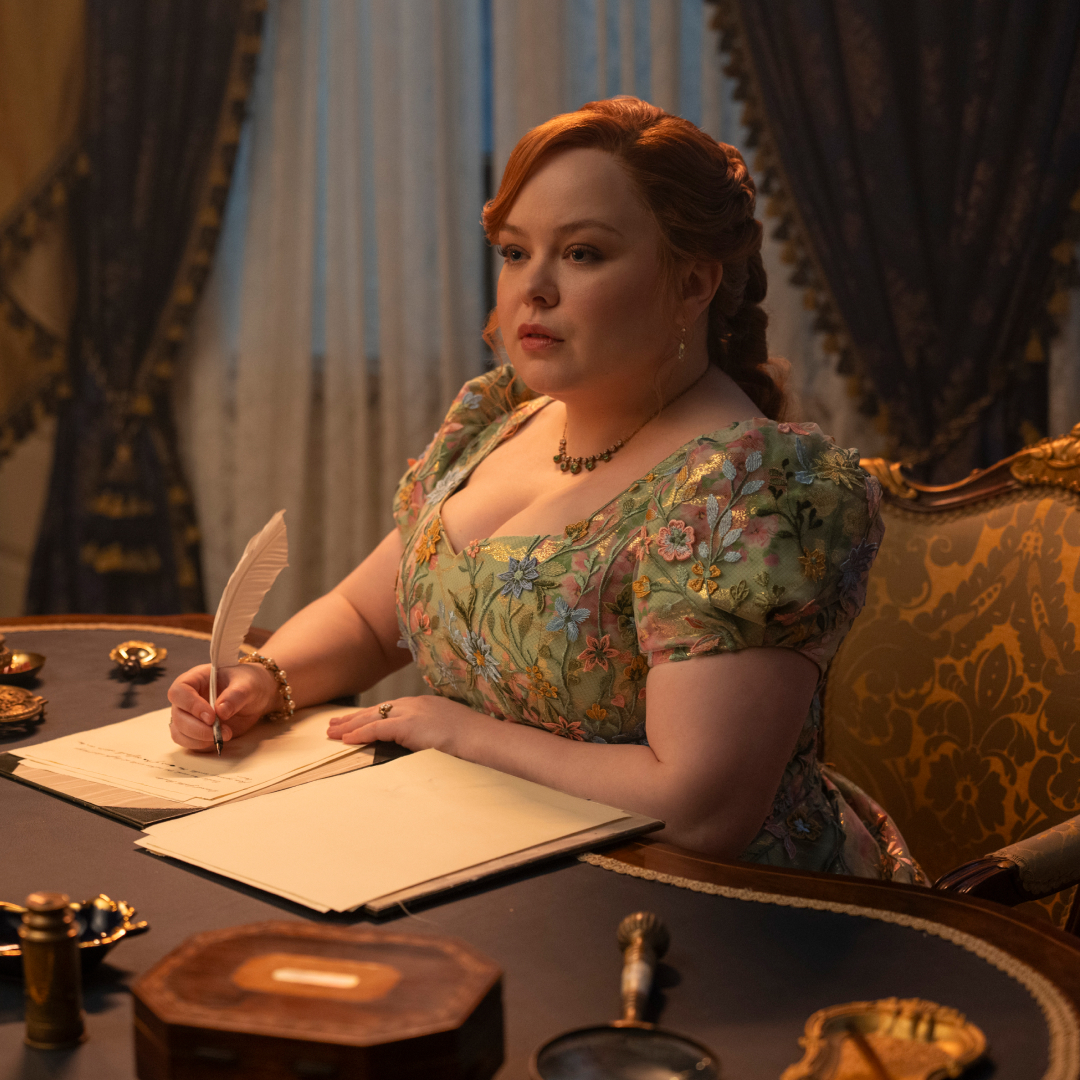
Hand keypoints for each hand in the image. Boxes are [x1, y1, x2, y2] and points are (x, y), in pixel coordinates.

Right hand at [167, 662, 279, 751]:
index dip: (191, 705)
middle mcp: (187, 697)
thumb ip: (236, 695)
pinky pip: (186, 741)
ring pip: (179, 731)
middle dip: (197, 728)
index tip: (211, 716)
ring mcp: (188, 714)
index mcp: (195, 679)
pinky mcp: (194, 730)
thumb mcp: (248, 684)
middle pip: (178, 715)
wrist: (255, 696)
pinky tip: (218, 739)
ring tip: (225, 734)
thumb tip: (221, 711)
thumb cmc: (248, 683)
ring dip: (199, 738)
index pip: (179, 691)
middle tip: (219, 731)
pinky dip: (200, 744)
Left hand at [326, 695, 481, 754]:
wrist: (484, 738)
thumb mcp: (448, 732)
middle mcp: (415, 704)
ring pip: (372, 717)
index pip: (391, 708)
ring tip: (331, 732)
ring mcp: (412, 713)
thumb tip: (422, 745)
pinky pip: (377, 729)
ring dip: (350, 726)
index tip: (355, 720)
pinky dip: (360, 734)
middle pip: (377, 709)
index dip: (370, 715)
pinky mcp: (409, 725)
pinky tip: (346, 740)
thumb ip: (431, 734)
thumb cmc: (473, 740)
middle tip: (334, 724)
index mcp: (425, 704)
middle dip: (353, 717)